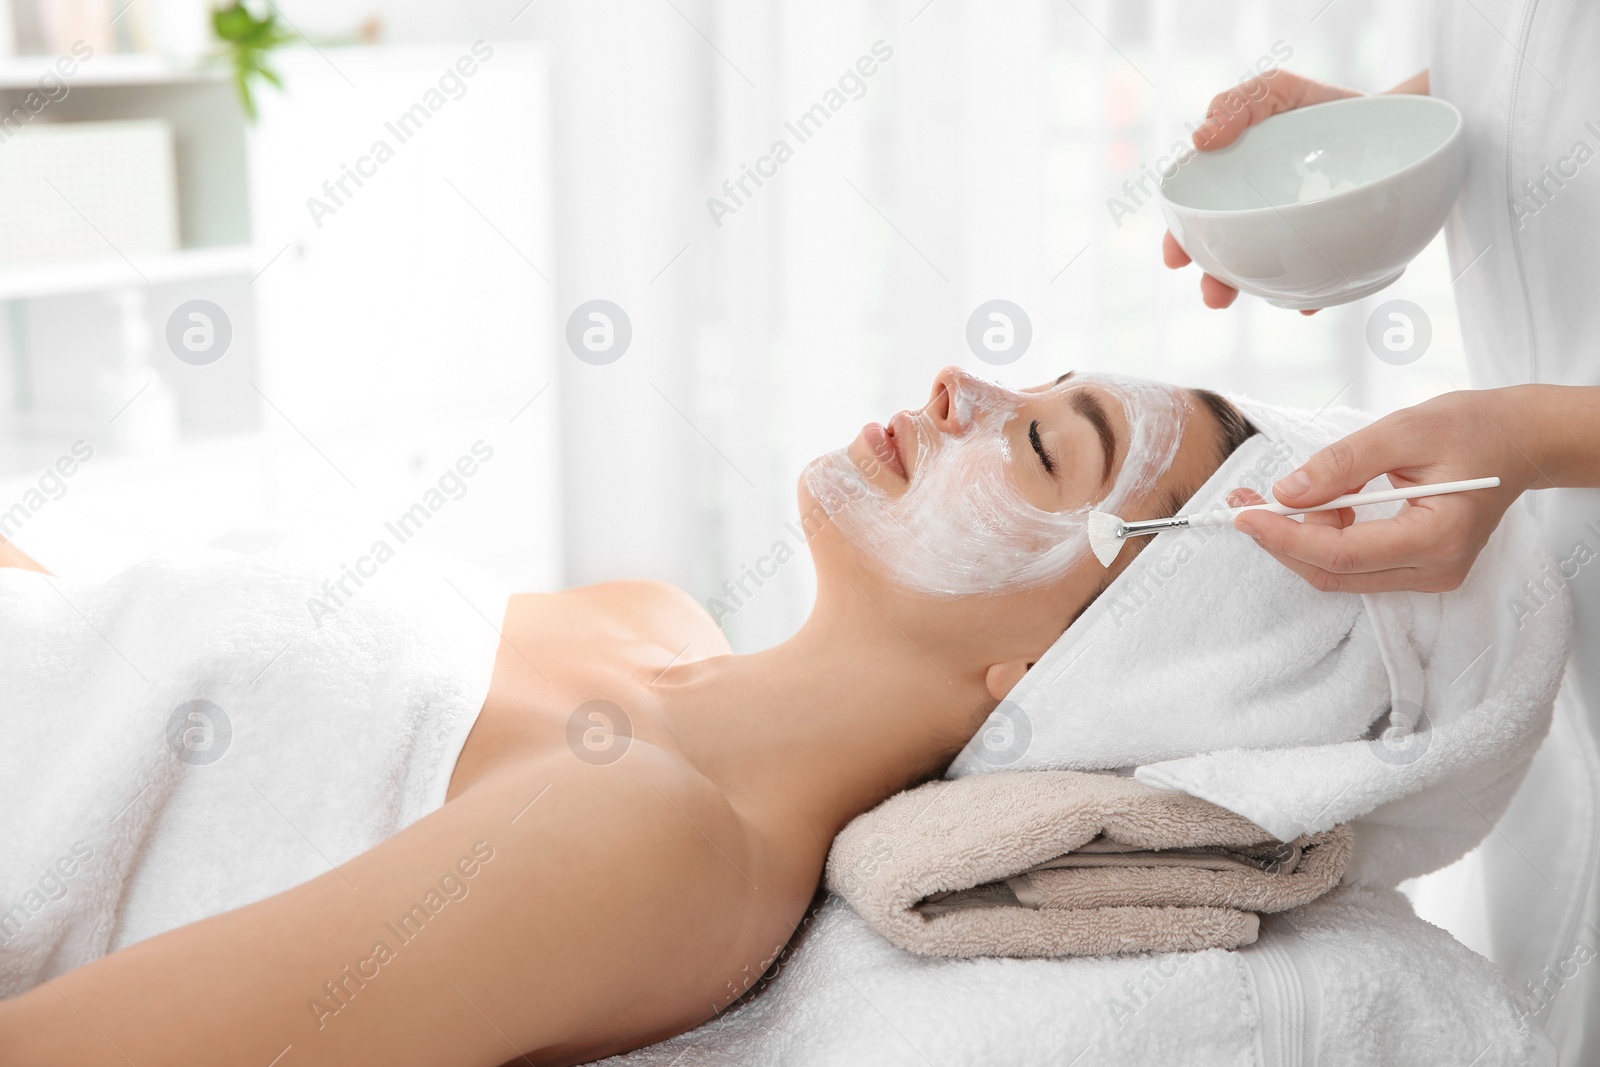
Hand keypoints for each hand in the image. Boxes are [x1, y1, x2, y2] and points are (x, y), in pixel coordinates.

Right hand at [1163, 69, 1363, 312]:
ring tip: (1258, 297)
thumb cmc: (1319, 106)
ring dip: (1254, 292)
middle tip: (1215, 295)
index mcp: (1233, 188)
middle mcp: (1257, 219)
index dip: (1181, 238)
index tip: (1176, 258)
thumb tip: (1200, 140)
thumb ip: (1237, 103)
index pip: (1197, 218)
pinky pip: (1317, 282)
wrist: (1391, 118)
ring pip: (1265, 276)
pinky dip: (1309, 296)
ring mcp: (1294, 239)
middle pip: (1226, 256)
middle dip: (1215, 280)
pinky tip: (1307, 302)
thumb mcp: (1276, 91)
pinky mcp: (1331, 253)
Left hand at [1228, 390, 1543, 593]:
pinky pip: (1354, 564)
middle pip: (1334, 572)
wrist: (1519, 439)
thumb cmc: (1472, 428)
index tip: (1243, 515)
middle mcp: (1435, 569)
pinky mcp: (1417, 568)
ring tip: (1272, 497)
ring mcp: (1428, 575)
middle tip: (1242, 505)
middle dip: (1281, 540)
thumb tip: (1286, 493)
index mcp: (1437, 538)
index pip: (1341, 554)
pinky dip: (1322, 537)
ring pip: (1339, 573)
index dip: (1285, 537)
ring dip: (1298, 539)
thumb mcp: (1404, 430)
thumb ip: (1342, 464)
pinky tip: (1313, 504)